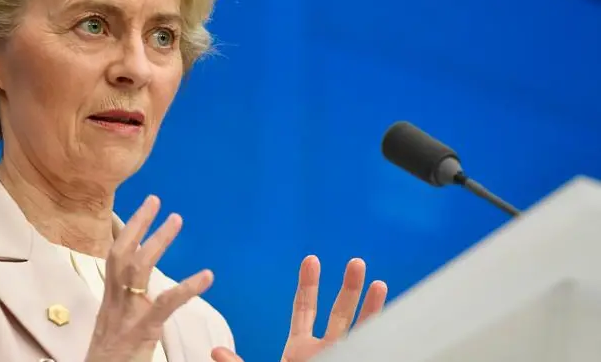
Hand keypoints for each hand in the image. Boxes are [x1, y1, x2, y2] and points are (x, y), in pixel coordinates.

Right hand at [85, 195, 213, 361]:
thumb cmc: (108, 359)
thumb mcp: (113, 327)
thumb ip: (124, 308)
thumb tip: (138, 294)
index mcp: (109, 300)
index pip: (115, 257)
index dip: (127, 231)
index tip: (143, 209)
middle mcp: (114, 301)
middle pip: (122, 253)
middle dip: (138, 224)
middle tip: (156, 200)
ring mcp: (127, 314)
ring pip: (139, 268)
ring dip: (157, 241)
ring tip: (176, 219)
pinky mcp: (142, 330)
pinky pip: (166, 304)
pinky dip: (187, 287)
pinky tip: (207, 275)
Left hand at [211, 255, 386, 361]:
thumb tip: (214, 353)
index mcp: (300, 349)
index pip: (305, 309)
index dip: (308, 285)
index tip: (311, 259)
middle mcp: (325, 351)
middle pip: (339, 313)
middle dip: (349, 288)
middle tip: (356, 261)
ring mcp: (343, 359)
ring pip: (361, 330)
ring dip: (371, 307)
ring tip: (378, 282)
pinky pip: (373, 347)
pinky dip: (383, 333)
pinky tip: (396, 319)